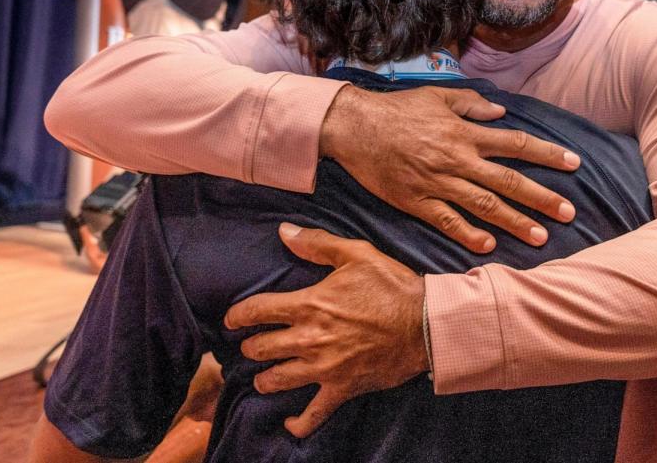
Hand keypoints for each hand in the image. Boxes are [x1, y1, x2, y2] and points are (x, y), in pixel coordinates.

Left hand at [224, 223, 426, 437]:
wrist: (426, 324)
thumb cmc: (392, 286)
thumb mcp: (356, 254)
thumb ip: (317, 244)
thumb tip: (283, 232)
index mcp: (309, 305)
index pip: (257, 310)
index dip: (237, 315)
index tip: (231, 319)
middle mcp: (309, 339)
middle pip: (261, 348)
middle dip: (249, 347)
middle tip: (250, 345)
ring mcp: (324, 368)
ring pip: (277, 381)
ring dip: (264, 379)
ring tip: (262, 376)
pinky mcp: (342, 389)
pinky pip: (313, 415)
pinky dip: (298, 423)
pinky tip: (288, 424)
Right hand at [319, 85, 579, 251]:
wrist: (355, 127)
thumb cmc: (397, 109)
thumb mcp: (437, 96)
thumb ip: (471, 104)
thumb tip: (501, 113)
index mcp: (464, 133)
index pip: (515, 144)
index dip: (546, 153)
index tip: (573, 163)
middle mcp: (457, 159)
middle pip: (508, 181)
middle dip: (541, 197)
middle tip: (568, 213)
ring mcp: (437, 183)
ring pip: (484, 205)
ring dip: (514, 222)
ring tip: (540, 237)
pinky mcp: (416, 201)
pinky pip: (447, 221)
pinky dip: (468, 234)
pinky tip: (488, 247)